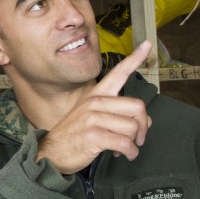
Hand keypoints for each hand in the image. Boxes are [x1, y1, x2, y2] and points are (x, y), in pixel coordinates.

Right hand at [36, 40, 153, 174]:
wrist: (51, 153)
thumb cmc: (75, 136)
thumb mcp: (92, 118)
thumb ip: (118, 114)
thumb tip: (147, 121)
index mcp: (97, 95)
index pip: (119, 73)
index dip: (135, 58)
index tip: (148, 44)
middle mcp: (96, 102)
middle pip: (138, 106)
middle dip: (144, 126)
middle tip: (139, 138)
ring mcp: (94, 118)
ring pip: (133, 127)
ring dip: (135, 143)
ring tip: (126, 149)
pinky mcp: (94, 136)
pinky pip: (125, 143)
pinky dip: (130, 152)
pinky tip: (124, 154)